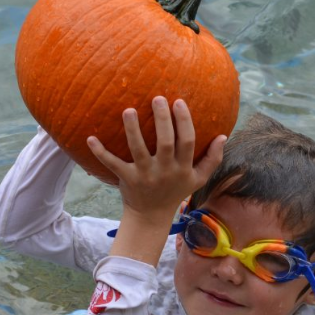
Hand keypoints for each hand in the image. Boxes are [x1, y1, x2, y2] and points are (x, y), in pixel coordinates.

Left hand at [88, 97, 224, 220]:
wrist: (151, 217)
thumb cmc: (175, 193)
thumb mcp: (198, 180)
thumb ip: (212, 159)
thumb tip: (224, 136)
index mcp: (182, 168)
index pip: (187, 141)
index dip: (184, 121)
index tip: (178, 102)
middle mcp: (164, 170)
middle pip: (165, 142)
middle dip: (162, 119)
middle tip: (157, 98)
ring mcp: (144, 175)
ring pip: (138, 149)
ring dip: (133, 130)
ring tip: (128, 110)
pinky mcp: (126, 179)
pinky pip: (112, 164)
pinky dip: (100, 152)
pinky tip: (90, 138)